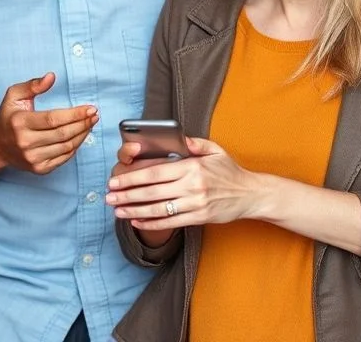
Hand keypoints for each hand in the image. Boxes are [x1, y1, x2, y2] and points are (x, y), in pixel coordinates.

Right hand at [0, 73, 98, 174]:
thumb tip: (51, 77)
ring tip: (90, 124)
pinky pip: (64, 158)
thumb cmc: (9, 117)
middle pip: (63, 134)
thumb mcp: (14, 96)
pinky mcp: (39, 169)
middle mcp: (25, 143)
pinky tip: (80, 136)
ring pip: (66, 147)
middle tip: (95, 115)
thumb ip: (33, 85)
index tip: (91, 108)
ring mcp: (32, 158)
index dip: (75, 114)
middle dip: (83, 124)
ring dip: (83, 135)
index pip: (53, 119)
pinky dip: (76, 147)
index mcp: (20, 123)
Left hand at [106, 137, 260, 229]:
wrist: (251, 194)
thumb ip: (193, 143)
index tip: (116, 181)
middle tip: (109, 197)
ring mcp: (196, 204)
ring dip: (135, 211)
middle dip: (127, 195)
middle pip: (152, 192)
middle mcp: (192, 186)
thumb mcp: (214, 150)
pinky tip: (137, 222)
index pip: (155, 172)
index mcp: (192, 167)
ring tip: (118, 211)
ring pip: (158, 209)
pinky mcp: (200, 218)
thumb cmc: (230, 171)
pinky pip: (171, 222)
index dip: (132, 178)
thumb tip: (176, 138)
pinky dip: (151, 223)